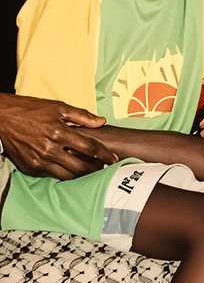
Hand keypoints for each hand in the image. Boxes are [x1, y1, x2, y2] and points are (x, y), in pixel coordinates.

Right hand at [0, 93, 116, 179]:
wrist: (1, 117)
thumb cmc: (30, 109)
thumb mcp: (58, 107)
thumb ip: (82, 116)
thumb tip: (101, 121)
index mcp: (60, 132)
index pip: (90, 148)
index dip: (105, 155)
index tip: (114, 158)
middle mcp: (50, 149)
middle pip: (81, 167)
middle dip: (96, 169)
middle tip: (104, 168)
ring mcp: (39, 160)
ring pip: (67, 175)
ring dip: (81, 175)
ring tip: (90, 170)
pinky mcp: (30, 167)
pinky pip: (51, 175)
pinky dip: (63, 174)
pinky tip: (70, 169)